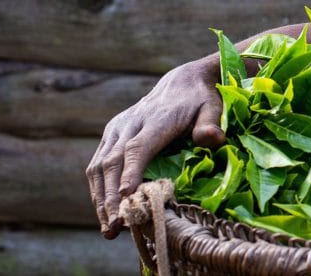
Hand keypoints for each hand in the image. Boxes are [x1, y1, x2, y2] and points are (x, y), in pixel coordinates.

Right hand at [86, 54, 223, 237]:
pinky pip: (97, 163)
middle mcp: (131, 123)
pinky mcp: (111, 133)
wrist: (182, 81)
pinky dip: (98, 189)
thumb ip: (210, 124)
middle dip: (111, 197)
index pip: (138, 148)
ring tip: (107, 228)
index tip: (126, 198)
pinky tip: (105, 211)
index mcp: (157, 119)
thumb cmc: (201, 100)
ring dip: (100, 198)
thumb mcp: (213, 108)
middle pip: (113, 162)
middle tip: (114, 228)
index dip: (130, 173)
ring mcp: (117, 128)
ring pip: (99, 165)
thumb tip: (212, 139)